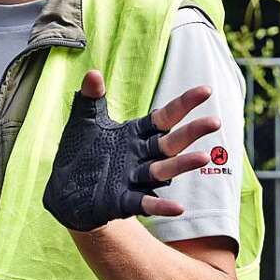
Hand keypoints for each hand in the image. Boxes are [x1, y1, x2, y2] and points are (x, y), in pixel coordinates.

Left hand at [43, 70, 219, 231]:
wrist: (64, 187)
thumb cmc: (81, 150)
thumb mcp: (85, 120)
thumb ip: (91, 97)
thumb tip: (92, 72)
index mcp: (136, 134)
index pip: (164, 117)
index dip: (183, 104)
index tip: (205, 90)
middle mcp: (141, 156)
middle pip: (171, 143)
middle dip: (192, 132)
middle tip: (214, 122)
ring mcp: (135, 179)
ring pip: (163, 171)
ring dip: (182, 165)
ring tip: (203, 157)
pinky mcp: (124, 201)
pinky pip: (146, 203)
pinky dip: (161, 206)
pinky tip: (178, 207)